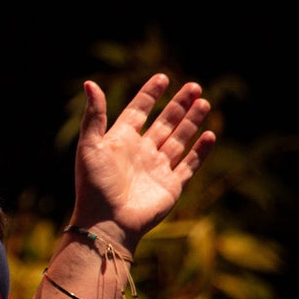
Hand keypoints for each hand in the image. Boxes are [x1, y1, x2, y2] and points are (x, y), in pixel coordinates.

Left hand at [70, 74, 214, 251]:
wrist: (106, 221)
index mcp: (120, 140)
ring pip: (179, 139)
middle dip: (179, 105)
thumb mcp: (90, 145)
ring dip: (192, 121)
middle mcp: (141, 151)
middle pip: (164, 122)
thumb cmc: (94, 183)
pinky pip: (189, 165)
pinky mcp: (171, 185)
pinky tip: (209, 135)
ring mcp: (157, 168)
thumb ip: (94, 115)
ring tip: (204, 102)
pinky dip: (200, 150)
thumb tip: (89, 83)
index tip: (163, 78)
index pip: (138, 111)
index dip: (150, 95)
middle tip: (194, 86)